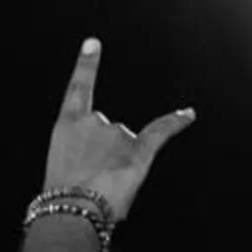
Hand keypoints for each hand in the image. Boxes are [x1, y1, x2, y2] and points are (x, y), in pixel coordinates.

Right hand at [45, 37, 194, 221]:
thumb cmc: (63, 197)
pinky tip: (190, 114)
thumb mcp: (62, 167)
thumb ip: (83, 154)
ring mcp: (117, 134)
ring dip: (118, 168)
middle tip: (90, 183)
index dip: (87, 64)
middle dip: (104, 158)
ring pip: (126, 147)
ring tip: (103, 189)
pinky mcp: (139, 151)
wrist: (72, 209)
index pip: (79, 88)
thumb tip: (106, 162)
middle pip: (108, 133)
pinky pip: (161, 131)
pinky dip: (176, 122)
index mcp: (67, 124)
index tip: (94, 42)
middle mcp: (94, 121)